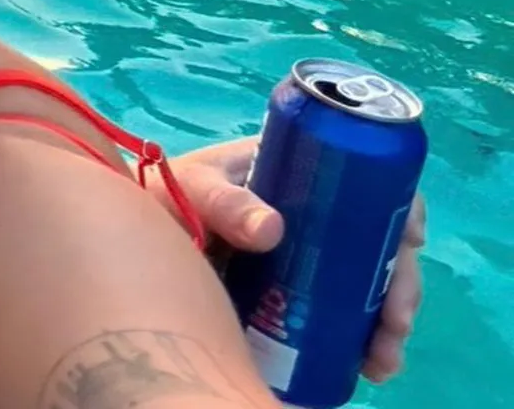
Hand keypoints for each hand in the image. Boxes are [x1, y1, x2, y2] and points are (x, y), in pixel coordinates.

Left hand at [167, 135, 426, 382]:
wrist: (130, 243)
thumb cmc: (162, 197)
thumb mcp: (190, 187)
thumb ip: (223, 201)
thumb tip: (273, 229)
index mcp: (294, 173)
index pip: (363, 179)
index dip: (396, 206)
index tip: (409, 240)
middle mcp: (310, 217)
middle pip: (375, 245)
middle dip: (399, 284)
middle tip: (395, 321)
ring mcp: (304, 260)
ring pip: (366, 287)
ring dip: (387, 321)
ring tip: (381, 358)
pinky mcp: (293, 299)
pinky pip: (342, 318)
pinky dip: (363, 342)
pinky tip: (367, 366)